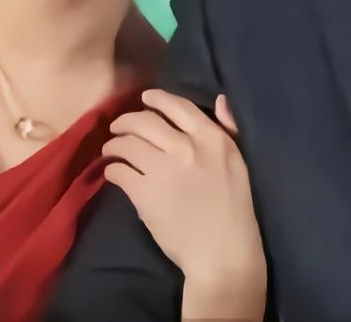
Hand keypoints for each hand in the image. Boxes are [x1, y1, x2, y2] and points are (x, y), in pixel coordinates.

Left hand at [103, 90, 265, 319]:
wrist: (223, 253)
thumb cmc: (235, 209)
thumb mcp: (239, 162)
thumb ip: (228, 129)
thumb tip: (219, 99)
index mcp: (213, 139)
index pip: (178, 106)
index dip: (156, 98)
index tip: (145, 99)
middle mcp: (187, 148)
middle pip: (145, 121)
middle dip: (126, 120)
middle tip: (119, 126)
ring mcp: (163, 171)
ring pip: (127, 143)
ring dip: (114, 144)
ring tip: (111, 149)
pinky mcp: (145, 194)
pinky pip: (119, 170)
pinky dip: (112, 169)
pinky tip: (114, 172)